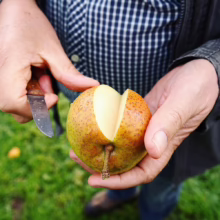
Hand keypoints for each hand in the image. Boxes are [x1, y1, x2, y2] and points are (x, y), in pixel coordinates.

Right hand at [0, 0, 98, 122]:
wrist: (14, 11)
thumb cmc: (31, 26)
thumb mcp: (53, 49)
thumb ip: (69, 73)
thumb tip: (92, 86)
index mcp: (8, 68)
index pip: (14, 103)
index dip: (36, 107)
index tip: (53, 96)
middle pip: (16, 109)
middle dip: (39, 102)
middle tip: (47, 82)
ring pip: (16, 104)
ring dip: (34, 96)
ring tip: (40, 74)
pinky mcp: (2, 78)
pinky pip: (14, 95)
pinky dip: (29, 91)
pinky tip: (34, 75)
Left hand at [70, 59, 218, 188]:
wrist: (194, 71)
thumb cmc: (196, 86)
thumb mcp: (183, 102)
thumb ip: (168, 124)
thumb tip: (152, 151)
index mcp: (165, 145)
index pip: (143, 173)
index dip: (119, 181)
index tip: (93, 180)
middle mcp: (152, 141)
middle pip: (126, 163)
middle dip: (101, 167)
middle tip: (76, 157)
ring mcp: (144, 129)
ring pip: (120, 146)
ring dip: (99, 148)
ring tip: (77, 146)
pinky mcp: (139, 116)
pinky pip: (119, 127)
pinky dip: (105, 130)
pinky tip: (91, 126)